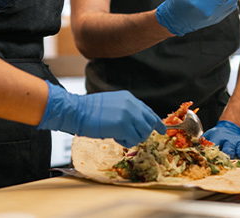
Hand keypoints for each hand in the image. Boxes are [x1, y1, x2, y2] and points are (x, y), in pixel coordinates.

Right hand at [37, 81, 165, 147]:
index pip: (148, 111)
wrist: (77, 111)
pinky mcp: (123, 125)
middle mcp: (132, 105)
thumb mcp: (113, 104)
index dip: (156, 121)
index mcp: (129, 98)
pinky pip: (132, 139)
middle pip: (149, 123)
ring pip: (143, 133)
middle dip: (143, 133)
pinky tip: (115, 137)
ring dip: (133, 138)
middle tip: (132, 137)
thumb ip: (126, 110)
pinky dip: (125, 142)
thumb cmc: (90, 110)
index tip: (162, 129)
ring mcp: (128, 115)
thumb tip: (135, 122)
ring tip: (119, 135)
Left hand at [203, 120, 239, 158]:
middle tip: (228, 155)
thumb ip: (202, 144)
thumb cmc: (216, 137)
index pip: (215, 145)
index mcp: (218, 139)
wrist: (230, 129)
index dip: (214, 151)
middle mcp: (229, 142)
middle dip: (229, 152)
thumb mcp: (207, 137)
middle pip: (230, 148)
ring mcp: (239, 144)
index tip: (212, 156)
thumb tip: (194, 152)